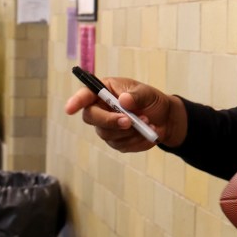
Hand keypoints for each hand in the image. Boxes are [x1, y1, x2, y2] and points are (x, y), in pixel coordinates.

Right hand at [65, 77, 186, 151]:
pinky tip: (149, 132)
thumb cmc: (152, 100)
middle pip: (91, 118)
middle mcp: (101, 109)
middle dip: (109, 121)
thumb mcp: (148, 93)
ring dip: (130, 131)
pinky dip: (137, 140)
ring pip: (107, 134)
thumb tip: (124, 101)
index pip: (85, 95)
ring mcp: (106, 127)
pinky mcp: (116, 142)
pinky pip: (121, 145)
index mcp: (105, 91)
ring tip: (148, 122)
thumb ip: (137, 96)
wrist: (166, 118)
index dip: (76, 102)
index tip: (70, 109)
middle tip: (129, 121)